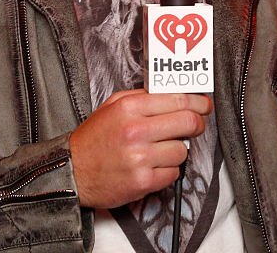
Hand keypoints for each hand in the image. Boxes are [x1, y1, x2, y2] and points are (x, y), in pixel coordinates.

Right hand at [69, 88, 210, 207]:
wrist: (72, 172)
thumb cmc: (93, 139)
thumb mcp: (113, 105)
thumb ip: (143, 96)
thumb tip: (175, 93)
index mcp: (130, 108)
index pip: (179, 100)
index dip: (199, 103)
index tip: (204, 105)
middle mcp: (136, 131)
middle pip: (188, 123)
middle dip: (197, 124)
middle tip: (195, 125)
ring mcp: (140, 157)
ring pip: (182, 151)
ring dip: (177, 150)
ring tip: (160, 149)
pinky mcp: (143, 181)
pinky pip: (173, 173)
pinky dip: (168, 170)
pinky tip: (152, 165)